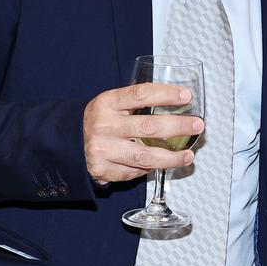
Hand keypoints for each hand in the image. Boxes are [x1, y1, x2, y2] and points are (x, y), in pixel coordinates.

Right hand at [82, 83, 203, 183]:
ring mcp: (102, 149)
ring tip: (188, 156)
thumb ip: (138, 102)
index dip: (166, 94)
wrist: (68, 142)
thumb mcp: (113, 103)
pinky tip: (158, 165)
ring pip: (145, 157)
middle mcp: (104, 125)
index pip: (140, 94)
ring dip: (171, 158)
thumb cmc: (103, 120)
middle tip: (198, 126)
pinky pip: (133, 171)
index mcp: (107, 102)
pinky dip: (148, 169)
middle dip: (178, 126)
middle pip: (149, 126)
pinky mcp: (101, 169)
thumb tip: (180, 102)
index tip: (187, 96)